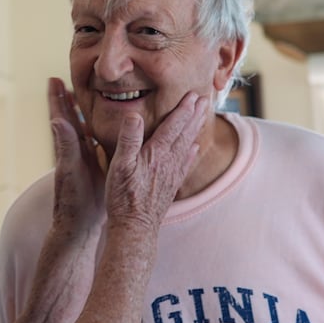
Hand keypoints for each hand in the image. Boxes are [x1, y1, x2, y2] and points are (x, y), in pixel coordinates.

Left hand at [47, 77, 104, 239]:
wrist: (80, 227)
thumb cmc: (73, 202)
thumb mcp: (70, 171)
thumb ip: (65, 146)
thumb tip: (56, 119)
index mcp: (69, 149)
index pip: (62, 117)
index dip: (57, 99)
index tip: (53, 79)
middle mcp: (74, 152)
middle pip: (71, 120)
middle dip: (67, 100)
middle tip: (65, 80)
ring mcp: (84, 161)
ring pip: (84, 131)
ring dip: (83, 114)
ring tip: (86, 99)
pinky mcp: (95, 170)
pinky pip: (96, 145)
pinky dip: (98, 134)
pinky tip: (106, 131)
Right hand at [102, 91, 206, 229]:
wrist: (135, 227)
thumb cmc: (123, 196)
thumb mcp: (120, 165)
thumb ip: (128, 139)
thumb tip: (133, 115)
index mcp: (156, 154)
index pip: (173, 126)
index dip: (183, 109)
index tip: (192, 95)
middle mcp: (168, 162)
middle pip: (185, 133)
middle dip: (194, 115)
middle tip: (204, 99)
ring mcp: (171, 174)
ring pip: (187, 146)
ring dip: (194, 129)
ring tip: (201, 116)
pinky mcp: (170, 185)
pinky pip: (185, 164)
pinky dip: (191, 153)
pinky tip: (194, 148)